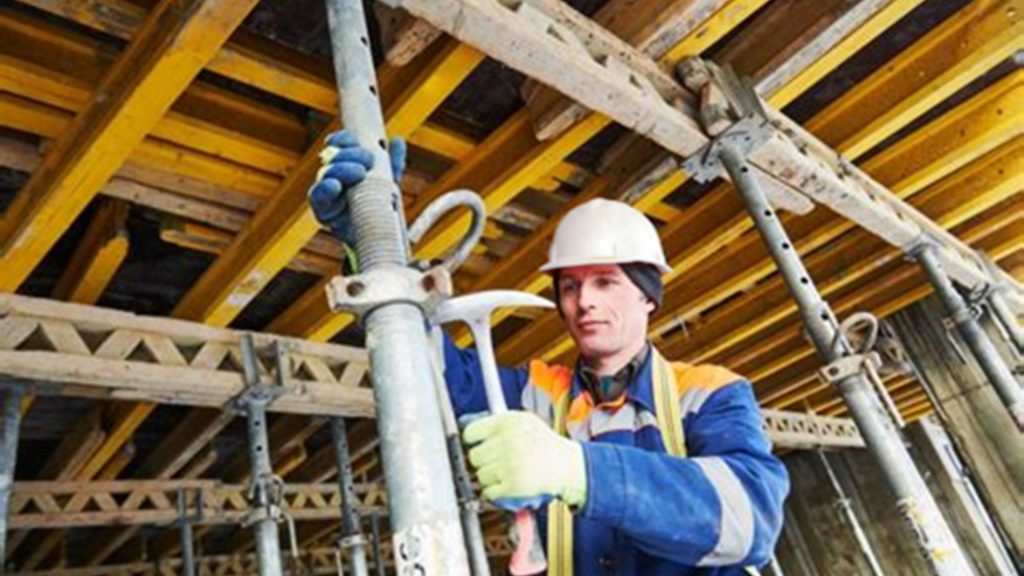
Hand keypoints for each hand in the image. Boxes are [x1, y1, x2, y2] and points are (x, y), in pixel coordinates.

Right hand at [308, 129, 406, 243]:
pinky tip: (334, 185)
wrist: (375, 237)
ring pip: (325, 174)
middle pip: (333, 157)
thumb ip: (392, 164)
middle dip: (349, 155)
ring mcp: (326, 193)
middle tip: (367, 160)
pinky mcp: (322, 211)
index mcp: (346, 163)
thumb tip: (398, 140)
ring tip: (359, 172)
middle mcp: (332, 175)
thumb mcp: (388, 184)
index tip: (354, 140)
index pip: (339, 144)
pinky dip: (325, 189)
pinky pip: (318, 198)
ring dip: (341, 170)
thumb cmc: (378, 206)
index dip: (344, 139)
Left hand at [463, 411, 586, 507]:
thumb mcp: (523, 421)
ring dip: (489, 477)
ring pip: (480, 475)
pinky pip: (488, 491)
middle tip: (495, 461)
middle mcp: (507, 441)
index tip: (476, 445)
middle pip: (474, 456)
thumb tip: (464, 425)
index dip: (472, 441)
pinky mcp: (513, 485)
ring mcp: (509, 464)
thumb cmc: (543, 443)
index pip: (470, 432)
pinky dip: (495, 491)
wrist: (565, 465)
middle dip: (482, 460)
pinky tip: (507, 483)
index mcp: (507, 422)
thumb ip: (496, 422)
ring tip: (505, 472)